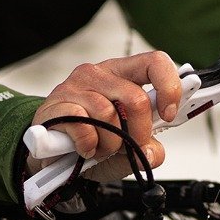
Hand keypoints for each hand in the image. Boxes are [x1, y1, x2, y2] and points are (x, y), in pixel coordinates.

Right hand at [26, 51, 182, 181]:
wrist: (51, 157)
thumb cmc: (93, 143)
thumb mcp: (128, 149)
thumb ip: (148, 149)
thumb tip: (152, 153)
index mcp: (122, 74)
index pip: (154, 62)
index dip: (168, 87)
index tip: (168, 114)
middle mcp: (98, 74)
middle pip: (135, 98)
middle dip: (138, 132)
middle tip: (129, 146)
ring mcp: (74, 87)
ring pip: (109, 114)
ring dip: (110, 143)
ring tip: (101, 148)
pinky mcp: (55, 105)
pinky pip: (84, 127)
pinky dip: (89, 145)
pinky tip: (84, 149)